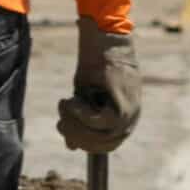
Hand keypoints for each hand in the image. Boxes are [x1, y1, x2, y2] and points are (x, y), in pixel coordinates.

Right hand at [56, 21, 141, 153]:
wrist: (104, 43)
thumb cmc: (94, 67)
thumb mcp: (84, 99)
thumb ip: (81, 121)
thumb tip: (71, 146)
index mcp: (123, 121)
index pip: (103, 146)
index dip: (81, 142)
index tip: (63, 127)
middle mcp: (130, 121)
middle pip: (100, 145)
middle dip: (75, 135)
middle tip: (59, 121)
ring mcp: (130, 115)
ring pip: (100, 136)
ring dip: (76, 125)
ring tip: (64, 106)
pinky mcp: (125, 106)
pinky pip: (100, 122)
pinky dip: (82, 115)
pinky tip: (73, 101)